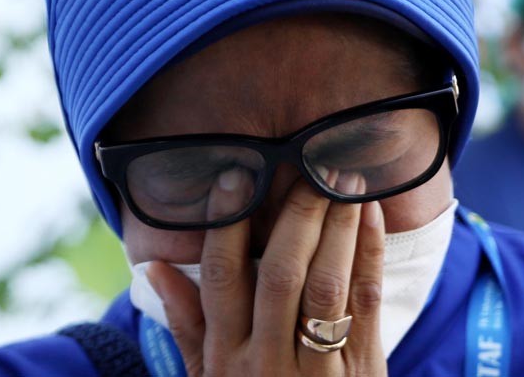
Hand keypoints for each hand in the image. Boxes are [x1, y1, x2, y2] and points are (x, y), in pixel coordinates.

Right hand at [147, 172, 387, 375]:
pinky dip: (369, 252)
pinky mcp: (361, 368)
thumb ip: (187, 324)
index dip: (227, 223)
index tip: (238, 176)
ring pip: (326, 283)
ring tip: (345, 180)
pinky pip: (365, 301)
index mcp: (227, 357)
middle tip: (309, 167)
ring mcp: (317, 366)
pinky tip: (370, 215)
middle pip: (279, 273)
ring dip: (337, 226)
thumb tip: (152, 266)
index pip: (220, 279)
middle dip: (294, 216)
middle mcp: (267, 359)